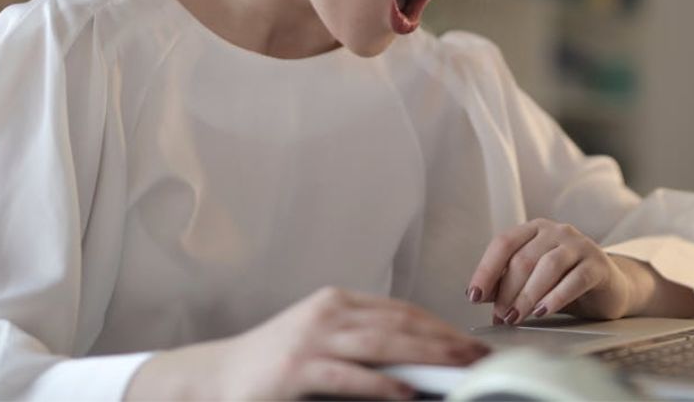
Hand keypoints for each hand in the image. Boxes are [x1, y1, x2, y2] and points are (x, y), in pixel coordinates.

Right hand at [126, 286, 488, 400]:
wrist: (213, 377)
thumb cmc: (270, 365)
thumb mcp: (321, 343)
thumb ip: (361, 345)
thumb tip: (413, 363)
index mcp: (337, 302)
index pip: (401, 310)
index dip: (439, 325)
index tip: (469, 342)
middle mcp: (328, 312)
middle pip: (400, 322)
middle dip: (446, 339)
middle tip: (480, 355)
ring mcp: (312, 338)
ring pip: (384, 343)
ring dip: (428, 356)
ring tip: (460, 368)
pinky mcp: (297, 368)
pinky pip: (351, 375)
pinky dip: (383, 383)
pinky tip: (407, 392)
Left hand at [467, 218, 640, 324]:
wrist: (609, 287)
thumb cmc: (564, 282)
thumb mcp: (532, 281)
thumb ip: (508, 283)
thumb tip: (480, 296)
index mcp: (535, 229)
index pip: (504, 243)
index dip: (486, 269)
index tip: (474, 295)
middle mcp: (557, 231)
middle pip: (524, 258)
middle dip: (508, 291)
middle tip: (501, 316)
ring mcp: (579, 245)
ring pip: (548, 266)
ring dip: (527, 295)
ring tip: (517, 317)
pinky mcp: (598, 264)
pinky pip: (575, 279)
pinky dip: (556, 297)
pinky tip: (542, 312)